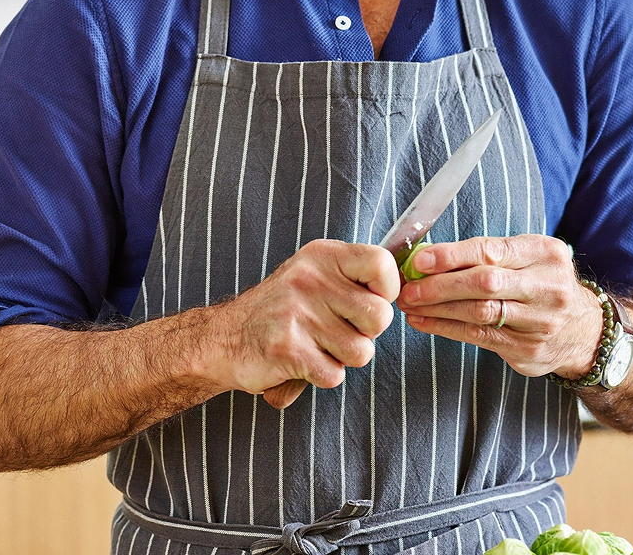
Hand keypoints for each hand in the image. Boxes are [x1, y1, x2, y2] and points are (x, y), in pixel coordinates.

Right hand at [205, 240, 399, 408]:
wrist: (223, 338)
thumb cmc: (283, 309)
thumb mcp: (315, 274)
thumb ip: (355, 277)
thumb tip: (409, 287)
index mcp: (323, 256)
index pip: (382, 263)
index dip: (388, 289)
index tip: (373, 300)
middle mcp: (310, 279)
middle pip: (380, 316)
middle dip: (367, 333)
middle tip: (341, 331)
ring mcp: (297, 313)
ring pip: (361, 351)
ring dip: (344, 358)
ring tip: (318, 346)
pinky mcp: (286, 349)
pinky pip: (334, 375)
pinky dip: (323, 376)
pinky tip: (303, 362)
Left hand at [396, 235, 602, 377]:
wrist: (586, 330)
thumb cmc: (543, 284)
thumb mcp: (530, 258)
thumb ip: (490, 255)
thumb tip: (430, 254)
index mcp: (546, 253)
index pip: (492, 250)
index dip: (452, 255)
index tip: (420, 259)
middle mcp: (548, 286)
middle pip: (485, 282)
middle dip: (440, 285)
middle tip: (408, 287)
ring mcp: (541, 321)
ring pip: (480, 312)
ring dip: (439, 308)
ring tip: (410, 304)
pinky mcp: (529, 349)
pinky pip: (480, 337)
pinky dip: (447, 329)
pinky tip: (425, 322)